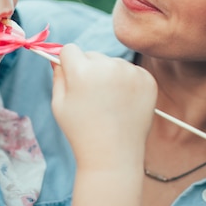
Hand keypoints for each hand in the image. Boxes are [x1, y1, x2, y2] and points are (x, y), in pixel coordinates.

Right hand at [51, 44, 156, 170]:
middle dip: (89, 69)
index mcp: (83, 72)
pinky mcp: (147, 80)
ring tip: (109, 103)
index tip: (72, 79)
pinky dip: (127, 83)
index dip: (68, 64)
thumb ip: (58, 75)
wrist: (113, 155)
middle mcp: (109, 67)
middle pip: (92, 55)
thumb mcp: (59, 104)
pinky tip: (123, 103)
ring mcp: (131, 73)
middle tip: (92, 98)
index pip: (70, 50)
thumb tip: (58, 56)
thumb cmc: (81, 131)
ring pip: (113, 63)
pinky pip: (131, 71)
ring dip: (109, 75)